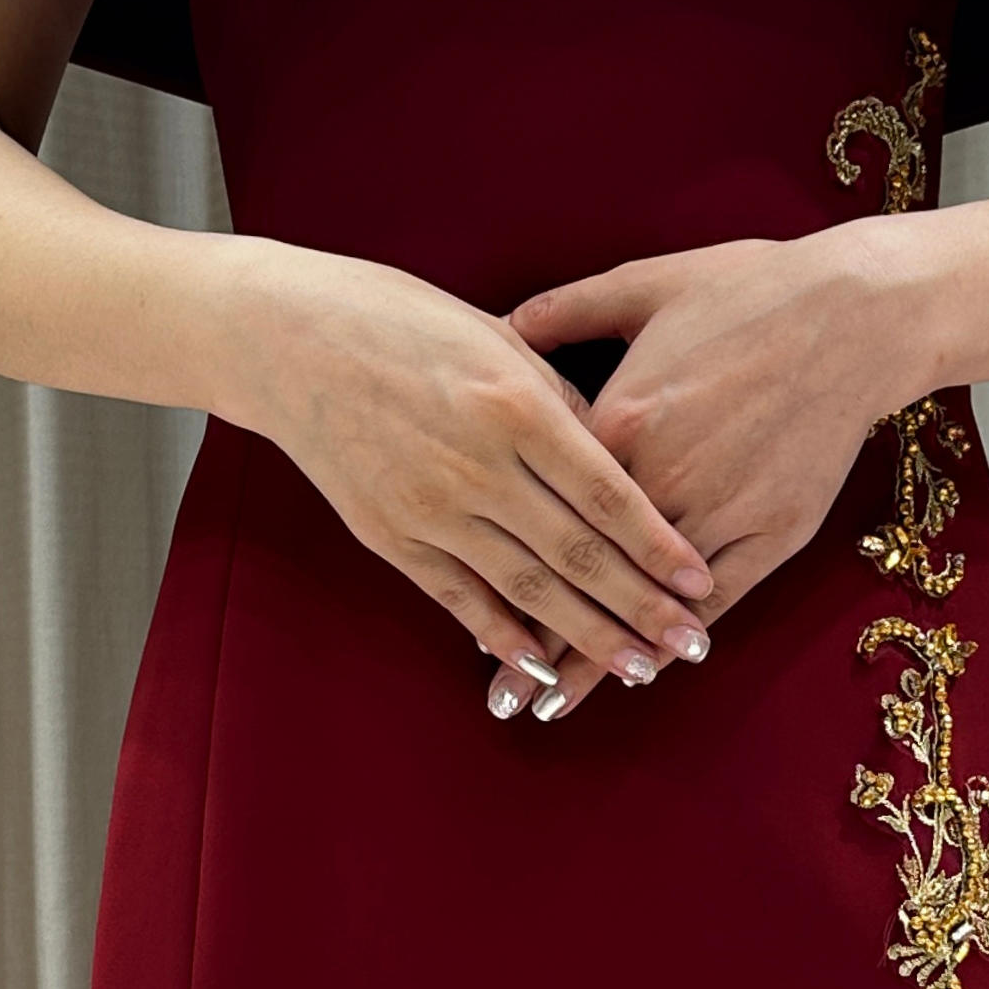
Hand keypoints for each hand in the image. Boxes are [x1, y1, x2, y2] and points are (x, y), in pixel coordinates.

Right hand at [214, 238, 715, 698]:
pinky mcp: (389, 536)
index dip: (660, 548)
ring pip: (527, 590)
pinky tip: (544, 666)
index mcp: (515, 405)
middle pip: (579, 555)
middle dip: (642, 609)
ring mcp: (430, 508)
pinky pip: (458, 598)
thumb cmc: (400, 319)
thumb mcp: (496, 339)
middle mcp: (478, 466)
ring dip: (588, 637)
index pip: (609, 495)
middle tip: (693, 647)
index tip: (702, 585)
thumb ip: (561, 401)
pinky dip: (503, 636)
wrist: (286, 338)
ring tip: (640, 669)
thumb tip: (621, 457)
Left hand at [497, 222, 920, 718]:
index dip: (501, 554)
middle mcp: (659, 479)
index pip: (539, 504)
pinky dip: (674, 642)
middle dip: (536, 639)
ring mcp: (716, 512)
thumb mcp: (646, 284)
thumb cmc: (751, 289)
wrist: (856, 311)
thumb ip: (566, 312)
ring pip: (641, 603)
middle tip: (496, 696)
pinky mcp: (771, 534)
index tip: (461, 594)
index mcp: (616, 420)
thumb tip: (502, 329)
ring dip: (596, 661)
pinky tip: (641, 679)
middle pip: (581, 572)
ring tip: (548, 708)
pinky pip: (713, 604)